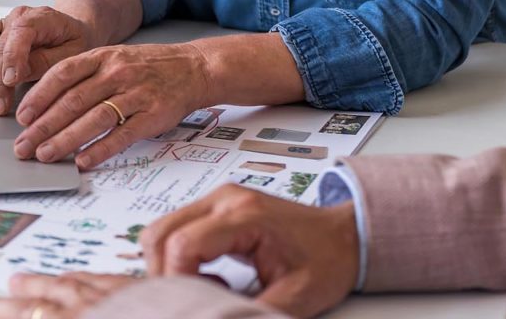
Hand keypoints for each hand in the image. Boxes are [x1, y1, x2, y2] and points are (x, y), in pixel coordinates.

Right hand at [0, 6, 94, 115]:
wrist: (69, 34)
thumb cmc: (73, 44)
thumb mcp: (73, 54)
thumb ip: (48, 62)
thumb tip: (22, 72)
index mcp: (41, 17)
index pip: (21, 30)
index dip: (13, 56)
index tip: (12, 80)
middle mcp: (16, 17)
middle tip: (1, 104)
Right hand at [0, 272, 138, 318]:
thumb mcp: (118, 312)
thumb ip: (75, 305)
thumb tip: (55, 302)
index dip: (1, 316)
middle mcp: (101, 312)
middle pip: (44, 306)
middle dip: (9, 305)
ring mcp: (125, 300)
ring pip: (73, 287)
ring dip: (42, 285)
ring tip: (20, 280)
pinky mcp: (151, 293)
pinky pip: (108, 280)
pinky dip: (86, 278)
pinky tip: (81, 276)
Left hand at [13, 42, 211, 168]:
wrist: (194, 68)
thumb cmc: (147, 67)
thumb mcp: (114, 58)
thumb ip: (84, 76)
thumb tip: (45, 104)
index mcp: (103, 56)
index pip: (62, 74)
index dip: (39, 96)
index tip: (21, 117)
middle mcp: (117, 73)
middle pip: (73, 101)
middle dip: (43, 126)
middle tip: (23, 146)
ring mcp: (136, 94)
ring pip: (93, 119)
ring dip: (65, 140)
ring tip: (45, 155)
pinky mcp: (153, 116)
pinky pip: (122, 135)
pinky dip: (99, 150)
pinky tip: (82, 161)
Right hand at [142, 186, 358, 317]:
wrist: (345, 235)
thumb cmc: (327, 259)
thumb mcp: (297, 298)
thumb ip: (254, 313)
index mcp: (244, 214)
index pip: (182, 244)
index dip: (176, 281)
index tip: (190, 306)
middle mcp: (224, 199)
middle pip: (159, 232)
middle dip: (163, 274)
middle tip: (187, 300)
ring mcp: (218, 199)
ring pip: (162, 229)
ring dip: (169, 264)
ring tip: (203, 287)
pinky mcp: (216, 207)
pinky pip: (176, 229)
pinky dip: (179, 257)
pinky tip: (208, 275)